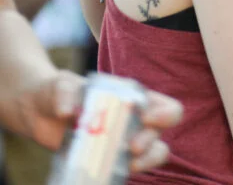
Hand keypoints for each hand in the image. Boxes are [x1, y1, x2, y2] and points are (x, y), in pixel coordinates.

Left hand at [20, 70, 182, 171]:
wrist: (40, 112)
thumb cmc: (58, 92)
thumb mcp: (61, 86)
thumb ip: (65, 93)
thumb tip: (68, 112)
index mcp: (133, 99)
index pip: (164, 106)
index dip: (164, 113)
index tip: (147, 118)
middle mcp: (135, 120)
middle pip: (160, 132)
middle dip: (151, 140)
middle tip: (132, 147)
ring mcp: (123, 142)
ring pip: (152, 153)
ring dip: (147, 160)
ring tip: (130, 165)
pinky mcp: (107, 159)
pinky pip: (124, 169)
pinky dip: (122, 173)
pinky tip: (107, 173)